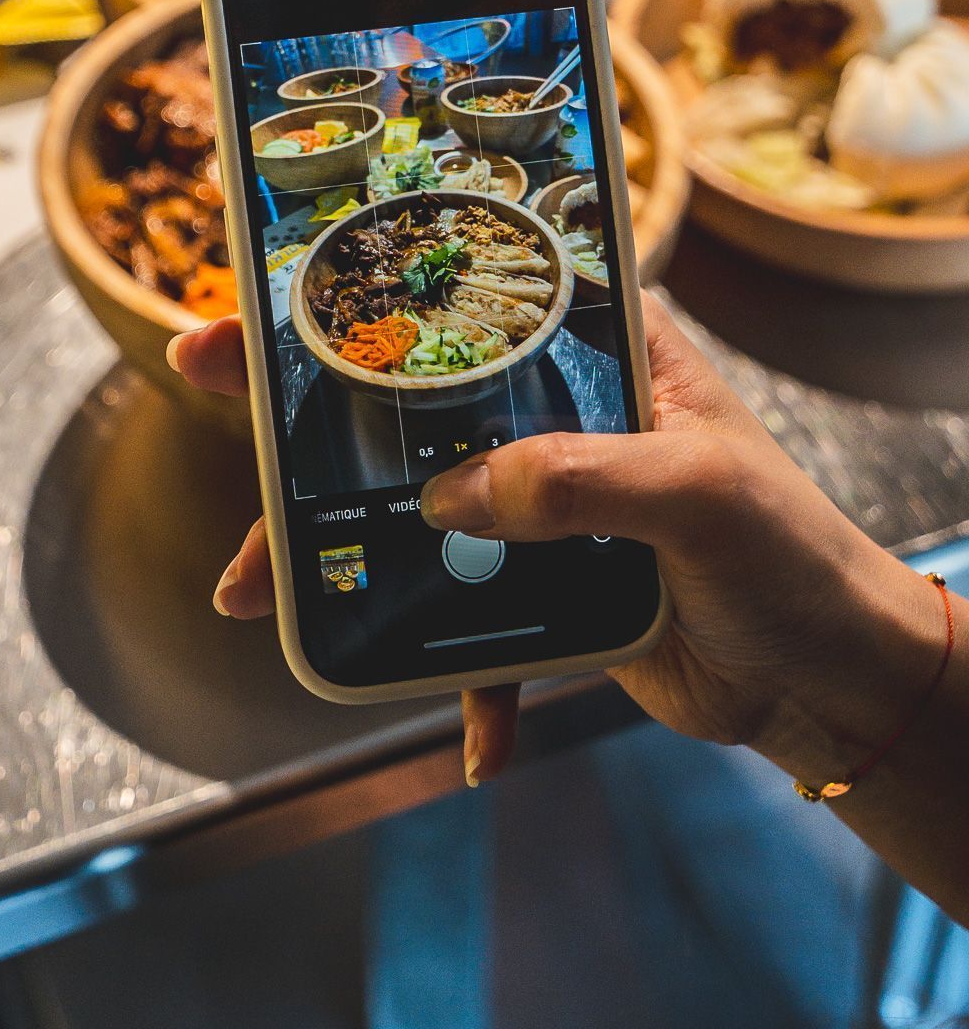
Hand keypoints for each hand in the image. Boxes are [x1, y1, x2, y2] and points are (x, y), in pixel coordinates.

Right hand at [169, 299, 942, 794]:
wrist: (827, 685)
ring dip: (333, 558)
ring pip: (409, 518)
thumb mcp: (696, 493)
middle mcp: (556, 418)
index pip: (468, 301)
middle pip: (407, 400)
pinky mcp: (539, 592)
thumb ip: (577, 480)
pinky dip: (460, 687)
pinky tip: (476, 739)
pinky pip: (467, 632)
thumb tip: (454, 496)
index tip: (265, 296)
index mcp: (601, 355)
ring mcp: (540, 506)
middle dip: (302, 410)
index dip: (363, 289)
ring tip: (253, 595)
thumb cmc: (789, 554)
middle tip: (200, 383)